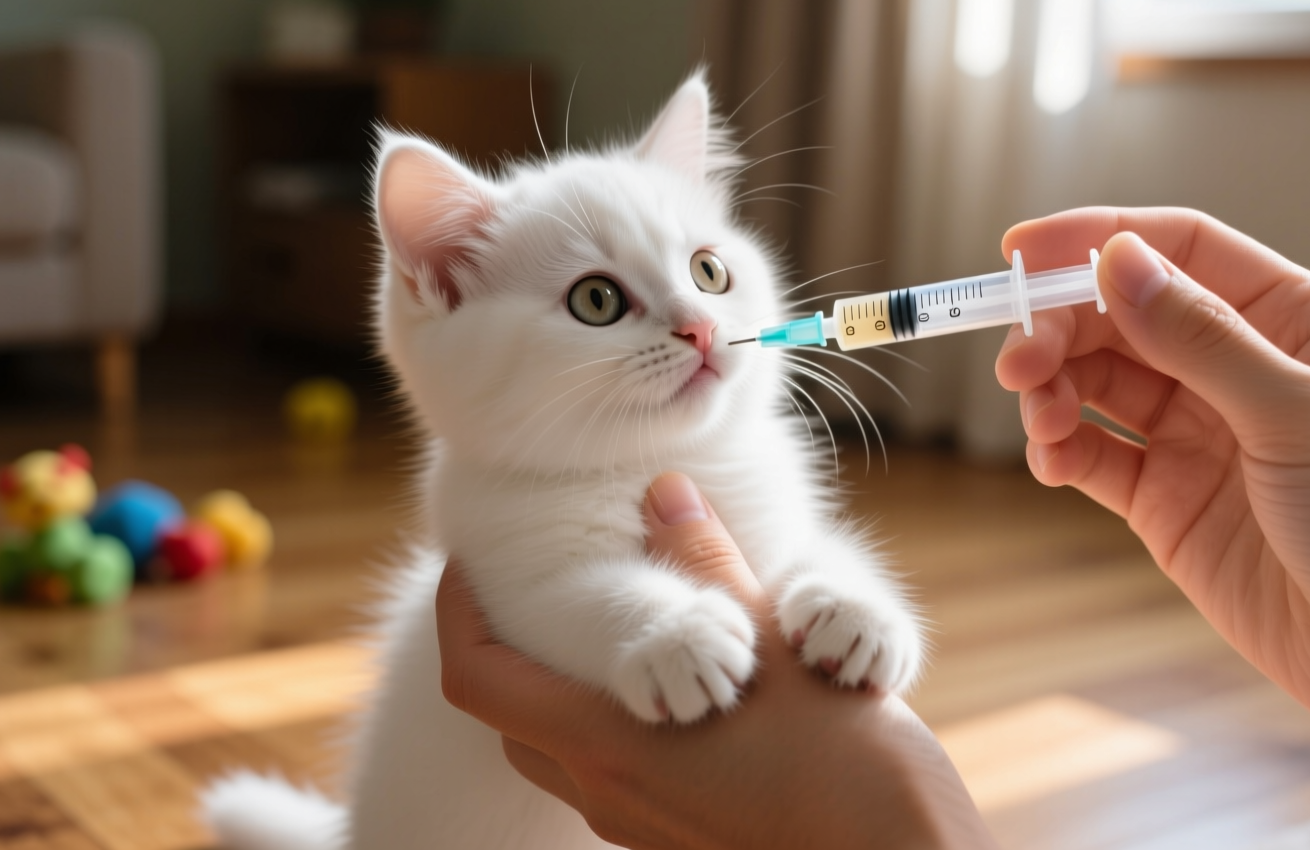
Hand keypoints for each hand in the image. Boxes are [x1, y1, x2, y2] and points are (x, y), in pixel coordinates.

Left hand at [436, 472, 996, 849]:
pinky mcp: (679, 842)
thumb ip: (711, 567)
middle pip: (513, 720)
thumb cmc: (853, 773)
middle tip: (545, 593)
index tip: (464, 568)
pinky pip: (618, 777)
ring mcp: (640, 830)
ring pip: (566, 752)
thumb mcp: (782, 649)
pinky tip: (688, 689)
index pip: (479, 680)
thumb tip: (663, 493)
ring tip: (625, 628)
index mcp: (610, 745)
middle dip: (515, 653)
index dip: (457, 615)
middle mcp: (608, 795)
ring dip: (572, 689)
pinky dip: (622, 723)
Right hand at [995, 207, 1309, 847]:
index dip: (1096, 240)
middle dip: (1059, 327)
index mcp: (1290, 319)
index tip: (1021, 252)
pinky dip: (1058, 447)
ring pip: (1096, 380)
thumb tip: (1118, 259)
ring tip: (1038, 416)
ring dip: (1051, 386)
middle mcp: (1238, 366)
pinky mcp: (1166, 500)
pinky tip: (1051, 458)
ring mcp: (1198, 434)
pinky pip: (1093, 453)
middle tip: (1018, 362)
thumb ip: (1201, 337)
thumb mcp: (1300, 413)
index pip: (1179, 249)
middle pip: (1121, 313)